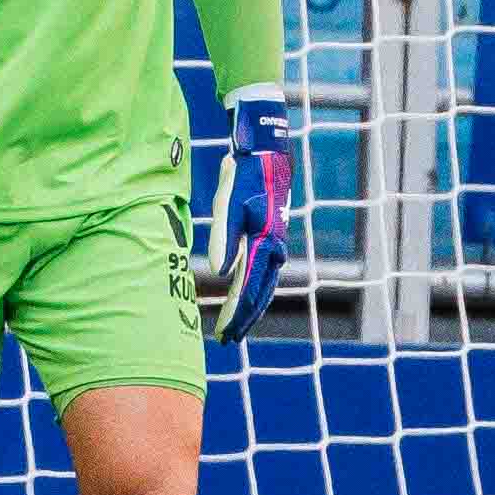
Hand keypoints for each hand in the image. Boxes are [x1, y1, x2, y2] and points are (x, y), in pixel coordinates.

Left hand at [209, 95, 294, 343]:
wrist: (266, 154)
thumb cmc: (244, 177)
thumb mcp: (227, 203)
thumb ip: (224, 238)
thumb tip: (219, 273)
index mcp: (265, 243)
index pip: (249, 289)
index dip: (237, 315)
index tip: (225, 335)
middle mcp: (274, 248)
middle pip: (259, 294)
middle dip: (243, 318)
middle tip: (226, 340)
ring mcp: (275, 244)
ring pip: (263, 285)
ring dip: (250, 306)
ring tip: (234, 326)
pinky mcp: (270, 237)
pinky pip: (263, 272)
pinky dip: (254, 289)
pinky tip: (243, 296)